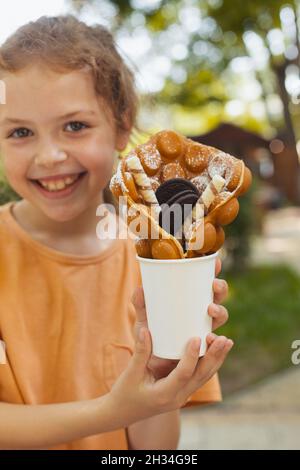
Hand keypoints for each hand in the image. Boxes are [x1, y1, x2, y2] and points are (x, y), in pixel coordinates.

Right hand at [108, 327, 232, 427]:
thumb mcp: (130, 373)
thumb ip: (140, 352)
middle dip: (214, 357)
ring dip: (217, 360)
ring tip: (227, 342)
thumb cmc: (125, 393)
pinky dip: (210, 363)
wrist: (123, 412)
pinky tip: (217, 350)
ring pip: (204, 377)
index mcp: (164, 394)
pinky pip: (200, 377)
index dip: (191, 356)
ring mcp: (182, 396)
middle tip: (224, 339)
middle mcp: (178, 397)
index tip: (197, 337)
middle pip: (201, 376)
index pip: (183, 374)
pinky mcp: (183, 391)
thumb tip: (146, 330)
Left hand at [132, 257, 229, 378]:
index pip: (206, 283)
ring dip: (220, 311)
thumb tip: (140, 289)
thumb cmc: (150, 336)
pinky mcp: (203, 349)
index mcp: (192, 301)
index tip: (216, 262)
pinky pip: (215, 344)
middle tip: (213, 286)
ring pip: (221, 317)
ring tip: (210, 310)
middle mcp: (202, 314)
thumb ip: (140, 305)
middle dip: (221, 288)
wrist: (147, 366)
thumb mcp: (143, 319)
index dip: (214, 271)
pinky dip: (217, 341)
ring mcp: (204, 331)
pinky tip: (212, 337)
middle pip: (218, 297)